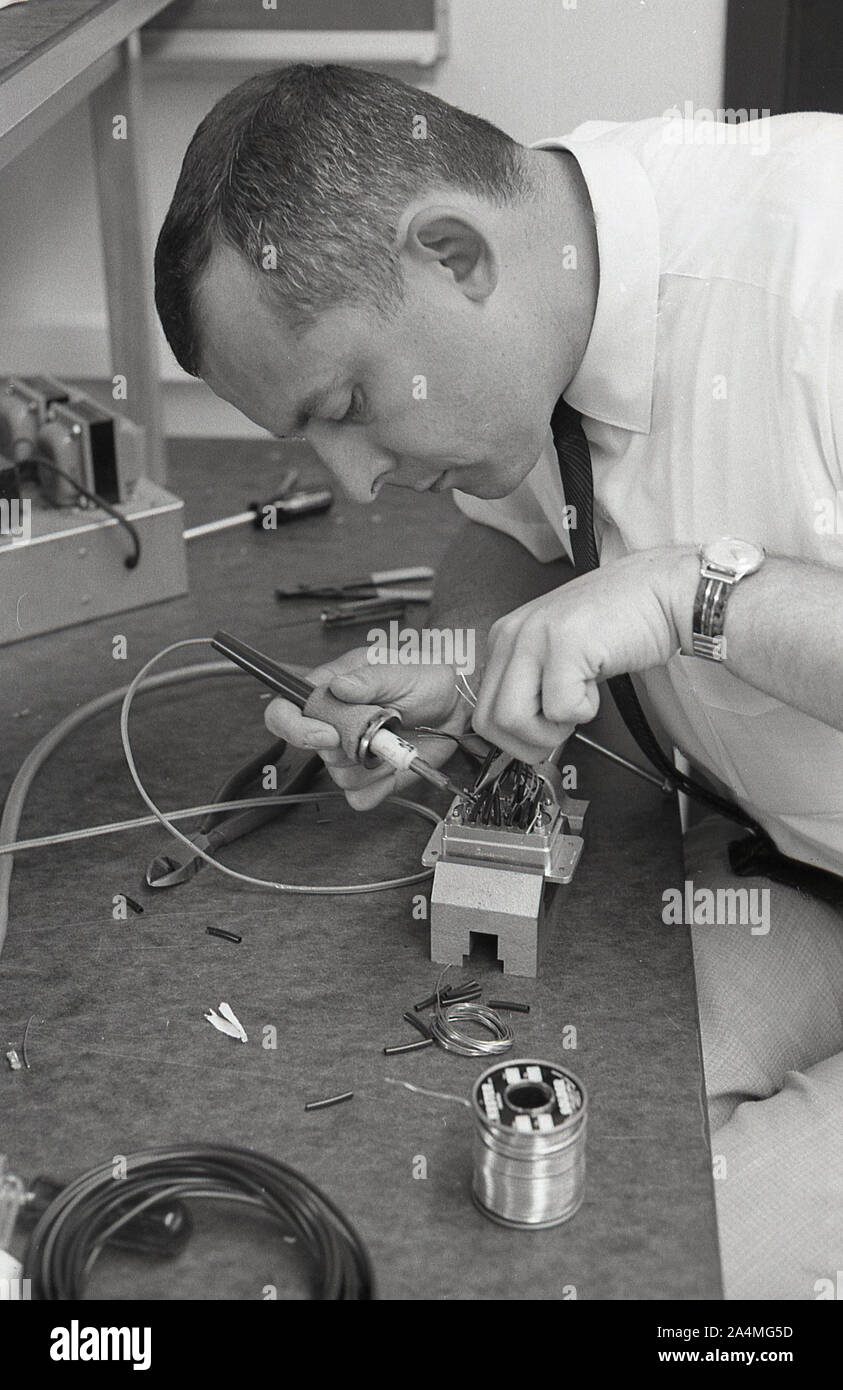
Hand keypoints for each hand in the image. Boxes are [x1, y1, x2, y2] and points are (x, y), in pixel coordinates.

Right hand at [264, 645, 469, 808]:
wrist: (457, 704)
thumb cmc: (428, 678)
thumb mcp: (400, 670)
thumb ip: (369, 679)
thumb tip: (339, 686)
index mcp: (331, 691)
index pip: (285, 712)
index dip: (297, 728)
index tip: (327, 735)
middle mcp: (335, 725)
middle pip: (316, 752)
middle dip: (350, 746)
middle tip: (382, 728)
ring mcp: (351, 754)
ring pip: (339, 777)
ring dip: (372, 765)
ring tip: (396, 741)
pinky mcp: (371, 778)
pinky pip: (360, 797)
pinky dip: (381, 786)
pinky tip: (397, 765)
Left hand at [472, 548, 691, 762]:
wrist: (663, 593)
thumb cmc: (619, 624)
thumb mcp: (557, 652)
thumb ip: (530, 683)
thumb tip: (515, 730)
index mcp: (505, 637)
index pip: (482, 710)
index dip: (516, 734)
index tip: (544, 727)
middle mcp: (512, 634)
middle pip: (490, 721)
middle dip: (529, 741)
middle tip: (562, 724)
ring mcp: (535, 637)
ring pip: (513, 720)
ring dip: (552, 730)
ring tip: (578, 702)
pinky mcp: (565, 644)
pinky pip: (560, 709)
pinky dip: (585, 711)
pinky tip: (597, 682)